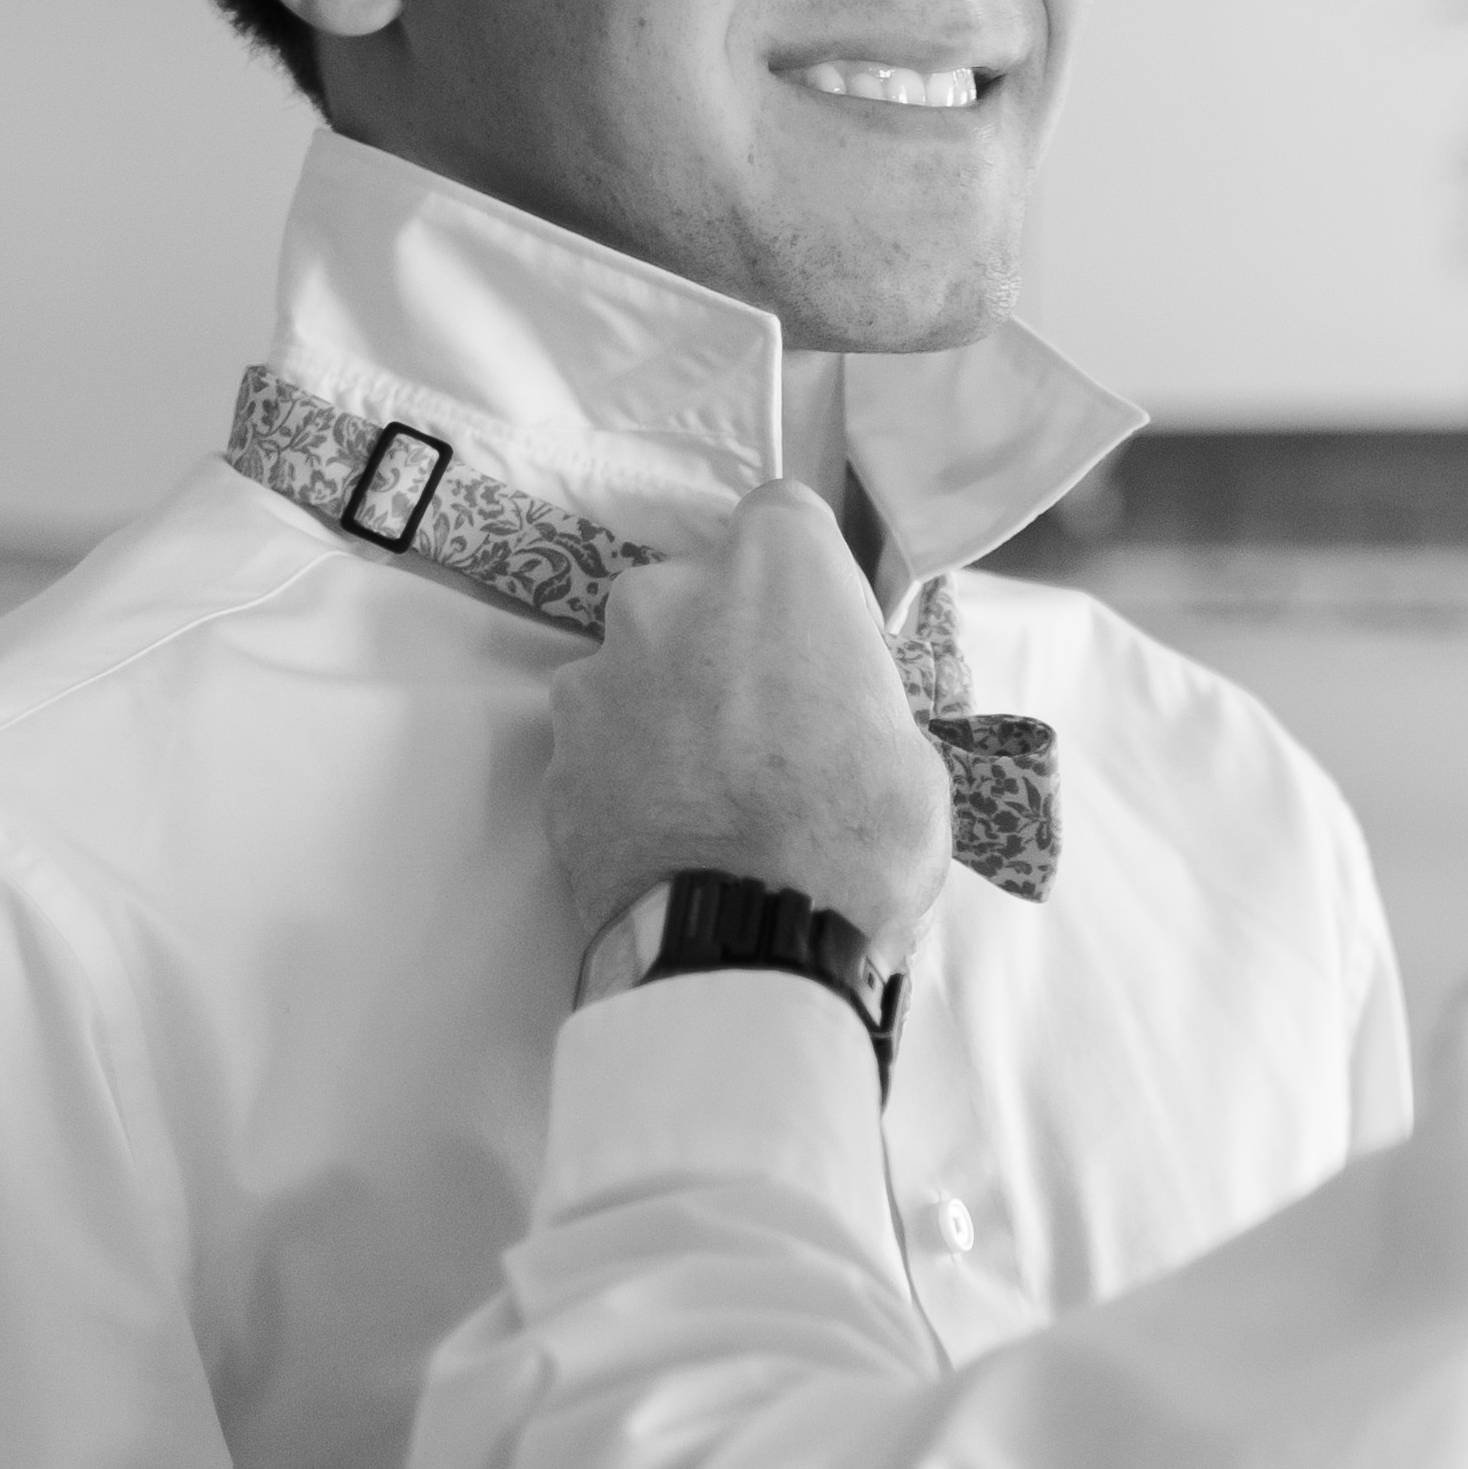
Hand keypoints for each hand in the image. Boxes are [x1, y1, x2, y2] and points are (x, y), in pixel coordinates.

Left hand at [547, 490, 953, 973]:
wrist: (746, 951)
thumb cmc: (860, 840)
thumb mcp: (911, 752)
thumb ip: (855, 697)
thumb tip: (837, 716)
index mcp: (774, 569)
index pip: (784, 517)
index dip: (805, 582)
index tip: (820, 639)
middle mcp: (669, 595)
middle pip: (698, 596)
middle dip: (728, 647)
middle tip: (772, 732)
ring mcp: (598, 676)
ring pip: (640, 671)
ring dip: (671, 712)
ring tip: (714, 798)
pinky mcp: (555, 758)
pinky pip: (602, 749)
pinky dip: (629, 778)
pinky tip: (673, 836)